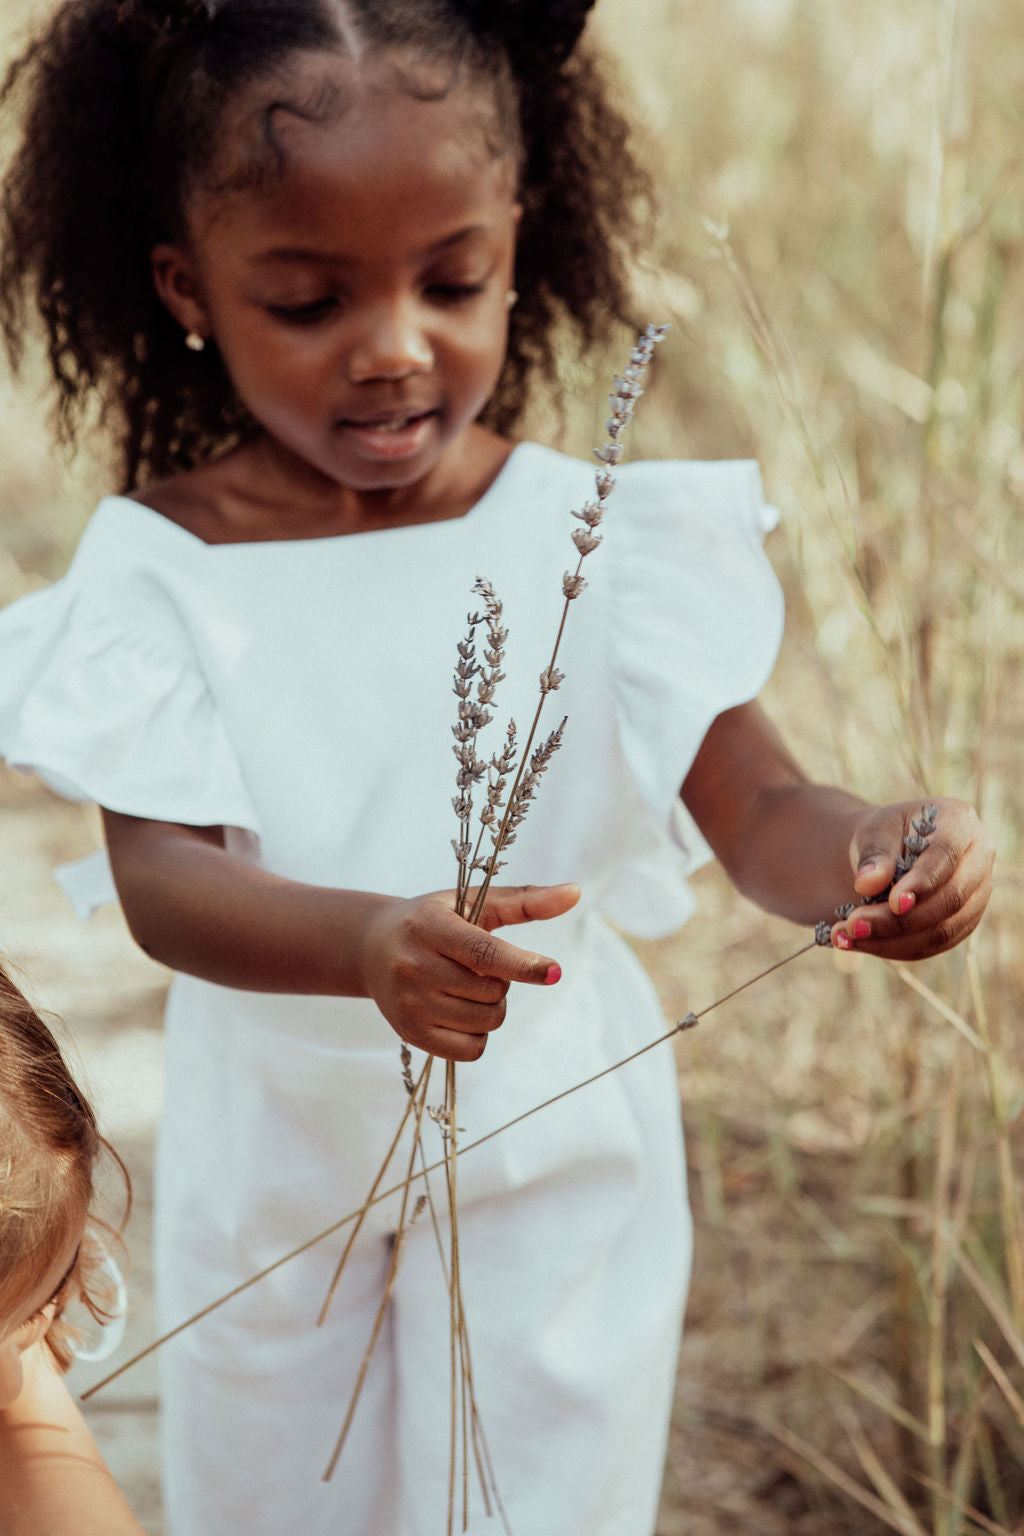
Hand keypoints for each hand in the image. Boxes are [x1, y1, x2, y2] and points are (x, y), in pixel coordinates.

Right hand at [360, 882, 580, 1060]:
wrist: (372, 946)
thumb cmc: (434, 919)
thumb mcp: (473, 902)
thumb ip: (525, 901)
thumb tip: (575, 893)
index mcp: (430, 927)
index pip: (483, 953)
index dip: (523, 965)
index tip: (555, 972)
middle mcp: (413, 966)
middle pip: (491, 992)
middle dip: (501, 982)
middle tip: (477, 967)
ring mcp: (409, 1004)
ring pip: (485, 1022)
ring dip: (492, 1007)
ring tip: (466, 986)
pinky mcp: (410, 1033)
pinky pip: (471, 1049)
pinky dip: (479, 1034)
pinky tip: (461, 1011)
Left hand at [830, 798, 993, 959]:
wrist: (889, 851)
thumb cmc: (884, 835)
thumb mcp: (874, 833)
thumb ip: (873, 855)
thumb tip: (866, 884)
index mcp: (960, 822)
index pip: (946, 856)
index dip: (922, 882)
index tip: (892, 903)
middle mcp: (978, 860)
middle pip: (949, 899)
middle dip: (899, 920)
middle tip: (854, 925)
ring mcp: (976, 896)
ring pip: (942, 930)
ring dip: (892, 940)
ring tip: (846, 936)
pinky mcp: (962, 924)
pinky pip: (932, 946)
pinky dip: (894, 948)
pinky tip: (859, 943)